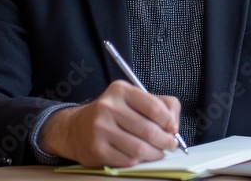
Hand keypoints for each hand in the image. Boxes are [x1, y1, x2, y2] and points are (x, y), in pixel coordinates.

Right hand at [39, 80, 180, 166]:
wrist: (76, 128)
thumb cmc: (113, 113)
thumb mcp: (134, 99)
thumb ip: (161, 105)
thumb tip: (174, 124)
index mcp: (121, 91)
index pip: (153, 107)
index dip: (169, 121)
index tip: (173, 129)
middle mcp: (108, 107)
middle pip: (148, 130)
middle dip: (166, 141)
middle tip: (170, 144)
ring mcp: (100, 129)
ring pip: (140, 148)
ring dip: (155, 154)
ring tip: (159, 152)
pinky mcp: (97, 149)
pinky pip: (128, 160)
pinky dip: (139, 160)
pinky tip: (141, 156)